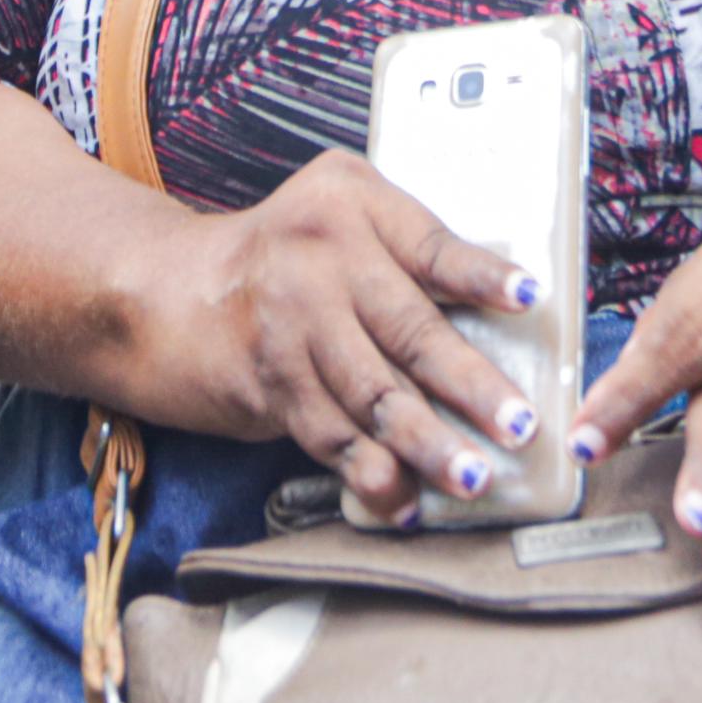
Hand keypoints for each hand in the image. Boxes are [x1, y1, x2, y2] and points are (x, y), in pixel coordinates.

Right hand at [128, 147, 542, 521]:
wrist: (171, 293)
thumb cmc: (285, 253)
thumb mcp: (340, 211)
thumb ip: (405, 247)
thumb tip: (505, 310)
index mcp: (349, 202)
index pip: (428, 243)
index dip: (480, 274)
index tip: (530, 298)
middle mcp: (319, 257)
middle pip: (409, 327)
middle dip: (469, 383)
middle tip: (518, 426)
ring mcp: (290, 323)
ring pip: (371, 393)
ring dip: (425, 443)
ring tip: (471, 479)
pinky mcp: (269, 382)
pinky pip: (328, 433)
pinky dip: (367, 471)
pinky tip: (401, 500)